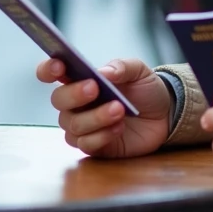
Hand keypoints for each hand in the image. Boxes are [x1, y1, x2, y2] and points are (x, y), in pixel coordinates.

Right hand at [37, 57, 170, 157]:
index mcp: (80, 78)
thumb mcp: (139, 71)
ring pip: (73, 125)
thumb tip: (103, 72)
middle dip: (74, 95)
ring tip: (119, 110)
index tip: (59, 67)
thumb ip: (122, 67)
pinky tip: (119, 127)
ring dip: (95, 117)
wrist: (164, 115)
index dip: (49, 69)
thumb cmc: (145, 90)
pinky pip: (86, 144)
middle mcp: (75, 103)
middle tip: (95, 88)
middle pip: (58, 99)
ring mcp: (82, 125)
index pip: (52, 73)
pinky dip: (102, 136)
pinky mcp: (93, 145)